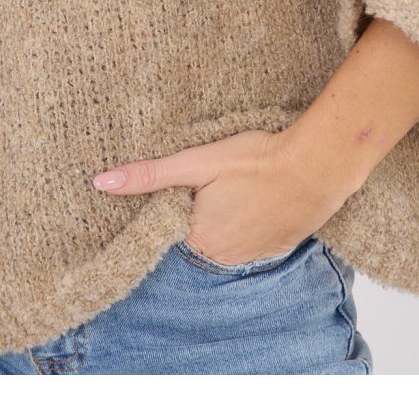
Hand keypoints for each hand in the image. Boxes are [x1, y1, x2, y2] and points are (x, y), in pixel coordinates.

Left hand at [91, 127, 353, 265]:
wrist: (317, 167)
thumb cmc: (257, 160)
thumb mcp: (198, 162)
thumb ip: (151, 176)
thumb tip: (101, 183)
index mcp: (199, 238)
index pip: (169, 226)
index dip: (173, 202)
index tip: (185, 182)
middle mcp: (223, 257)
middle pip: (196, 232)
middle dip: (199, 209)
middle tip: (214, 178)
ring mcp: (252, 256)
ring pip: (223, 237)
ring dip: (224, 216)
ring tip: (236, 185)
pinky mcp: (276, 248)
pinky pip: (250, 239)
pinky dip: (248, 221)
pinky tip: (255, 197)